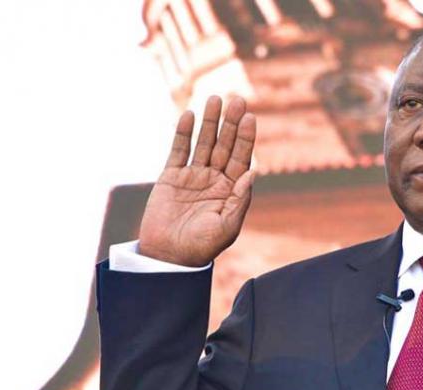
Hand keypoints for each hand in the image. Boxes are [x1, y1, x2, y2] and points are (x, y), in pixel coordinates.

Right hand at [138, 96, 256, 266]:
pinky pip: (178, 150)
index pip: (241, 158)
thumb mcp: (227, 226)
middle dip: (230, 123)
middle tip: (236, 100)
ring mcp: (192, 177)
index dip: (245, 138)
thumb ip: (240, 199)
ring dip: (209, 122)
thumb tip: (253, 171)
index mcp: (231, 191)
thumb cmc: (201, 247)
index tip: (249, 118)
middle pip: (224, 145)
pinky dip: (183, 133)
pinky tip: (189, 115)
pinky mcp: (170, 177)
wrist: (168, 257)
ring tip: (214, 99)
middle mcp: (214, 180)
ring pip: (203, 143)